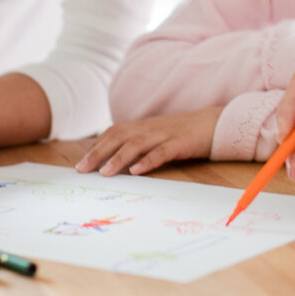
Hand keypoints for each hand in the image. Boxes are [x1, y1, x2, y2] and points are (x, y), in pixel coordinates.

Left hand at [75, 107, 221, 175]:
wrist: (214, 122)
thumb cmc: (183, 133)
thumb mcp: (157, 136)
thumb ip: (139, 145)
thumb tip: (116, 163)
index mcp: (142, 126)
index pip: (113, 133)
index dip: (96, 146)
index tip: (80, 164)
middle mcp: (149, 128)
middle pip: (118, 137)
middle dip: (98, 153)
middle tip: (82, 170)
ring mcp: (165, 134)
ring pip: (136, 144)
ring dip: (118, 158)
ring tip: (104, 173)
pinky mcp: (180, 143)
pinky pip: (161, 152)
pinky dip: (148, 161)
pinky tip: (137, 171)